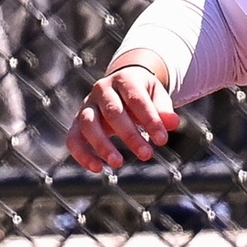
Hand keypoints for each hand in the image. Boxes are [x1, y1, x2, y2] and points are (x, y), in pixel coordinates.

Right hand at [66, 59, 180, 171]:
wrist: (122, 85)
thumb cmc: (143, 94)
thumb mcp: (158, 96)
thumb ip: (164, 110)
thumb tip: (173, 123)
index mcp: (125, 78)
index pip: (137, 99)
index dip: (150, 120)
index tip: (162, 140)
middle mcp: (102, 89)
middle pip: (113, 112)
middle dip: (130, 135)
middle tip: (147, 155)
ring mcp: (86, 104)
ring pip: (88, 124)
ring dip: (102, 145)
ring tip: (119, 163)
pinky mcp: (76, 121)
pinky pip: (73, 138)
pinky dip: (82, 154)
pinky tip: (97, 168)